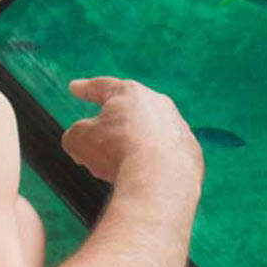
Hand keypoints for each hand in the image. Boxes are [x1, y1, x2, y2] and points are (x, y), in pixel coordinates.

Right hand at [62, 78, 202, 196]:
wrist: (160, 179)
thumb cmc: (117, 153)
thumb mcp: (79, 140)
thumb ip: (76, 134)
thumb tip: (80, 141)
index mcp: (130, 94)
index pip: (102, 87)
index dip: (85, 89)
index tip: (75, 88)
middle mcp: (158, 104)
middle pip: (129, 112)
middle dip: (111, 126)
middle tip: (97, 140)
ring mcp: (178, 127)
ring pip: (149, 134)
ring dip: (133, 147)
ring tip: (116, 168)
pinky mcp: (191, 152)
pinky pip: (167, 156)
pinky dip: (154, 164)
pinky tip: (143, 177)